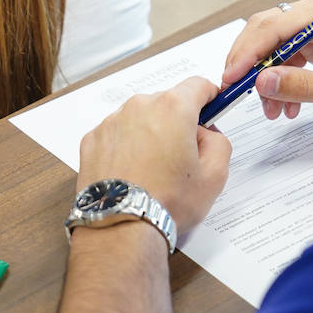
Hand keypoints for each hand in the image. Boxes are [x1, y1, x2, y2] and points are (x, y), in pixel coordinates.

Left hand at [77, 78, 232, 234]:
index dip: (209, 98)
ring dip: (150, 134)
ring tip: (154, 170)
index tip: (211, 112)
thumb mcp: (215, 175)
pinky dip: (126, 147)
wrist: (121, 228)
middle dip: (178, 122)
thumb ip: (220, 141)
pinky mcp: (92, 140)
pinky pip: (117, 134)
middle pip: (167, 102)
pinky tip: (133, 173)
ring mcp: (112, 122)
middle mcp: (139, 107)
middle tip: (183, 156)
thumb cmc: (166, 202)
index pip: (198, 85)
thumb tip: (207, 133)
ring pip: (140, 118)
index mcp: (173, 108)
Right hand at [222, 0, 312, 119]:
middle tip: (238, 92)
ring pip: (274, 47)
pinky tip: (287, 105)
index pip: (272, 27)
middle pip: (266, 32)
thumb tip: (261, 83)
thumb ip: (300, 86)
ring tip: (273, 111)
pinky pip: (288, 55)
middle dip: (251, 65)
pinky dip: (283, 80)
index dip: (247, 54)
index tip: (232, 78)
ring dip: (268, 79)